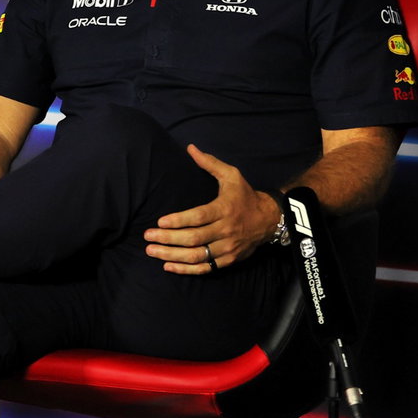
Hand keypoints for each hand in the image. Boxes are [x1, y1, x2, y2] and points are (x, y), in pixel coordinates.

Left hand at [143, 145, 280, 274]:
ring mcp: (228, 247)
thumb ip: (210, 163)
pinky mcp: (229, 259)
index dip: (179, 221)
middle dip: (169, 239)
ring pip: (198, 256)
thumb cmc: (245, 195)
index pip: (199, 217)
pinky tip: (168, 266)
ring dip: (173, 256)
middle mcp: (226, 230)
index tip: (160, 222)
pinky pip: (206, 268)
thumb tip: (190, 148)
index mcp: (224, 209)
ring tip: (152, 251)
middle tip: (147, 237)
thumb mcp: (231, 175)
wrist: (270, 219)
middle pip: (195, 238)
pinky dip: (187, 269)